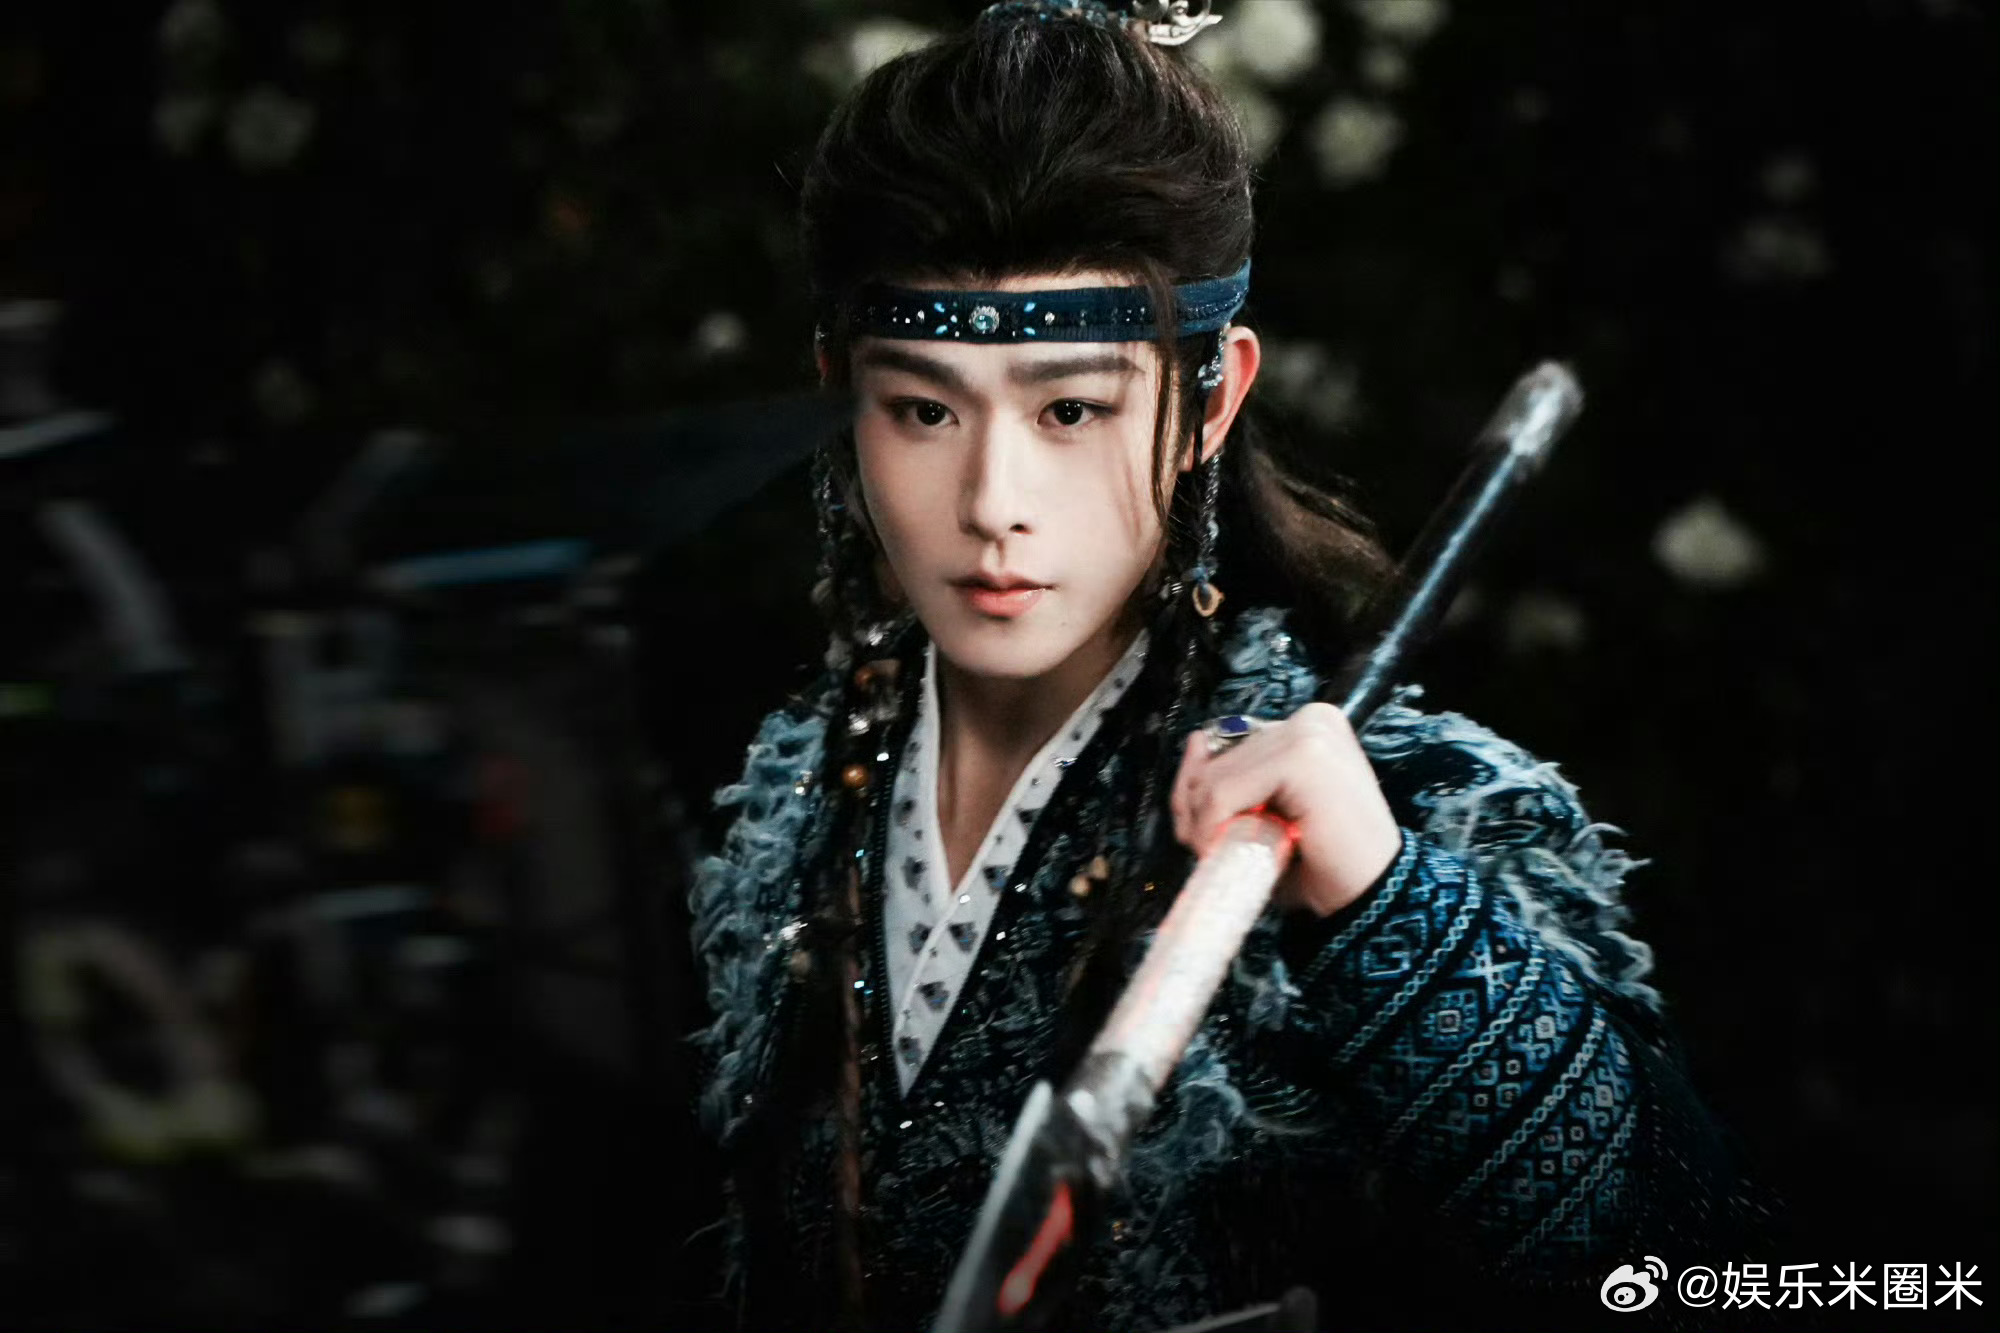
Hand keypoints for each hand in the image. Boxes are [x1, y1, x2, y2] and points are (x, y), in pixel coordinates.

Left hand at [1169, 703, 1403, 916]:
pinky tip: (1236, 852)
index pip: (1223, 743)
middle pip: (1214, 761)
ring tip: (1233, 856)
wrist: (1373, 897)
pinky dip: (1214, 829)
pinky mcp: (1302, 757)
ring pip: (1213, 778)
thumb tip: (1194, 742)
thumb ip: (1223, 780)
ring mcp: (1309, 733)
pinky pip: (1223, 792)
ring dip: (1206, 827)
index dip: (1200, 795)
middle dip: (1198, 813)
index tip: (1206, 835)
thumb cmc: (1321, 864)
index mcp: (1308, 727)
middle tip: (1216, 852)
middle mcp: (1310, 720)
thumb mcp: (1260, 817)